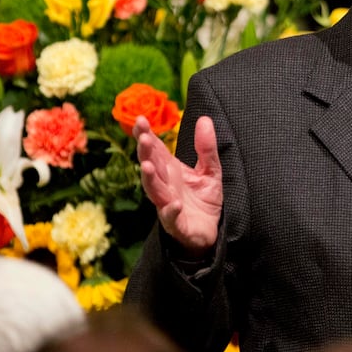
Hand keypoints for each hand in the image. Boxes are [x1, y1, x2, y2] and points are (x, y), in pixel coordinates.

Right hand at [134, 114, 222, 256]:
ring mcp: (168, 204)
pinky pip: (171, 217)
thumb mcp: (211, 170)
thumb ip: (206, 147)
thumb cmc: (203, 200)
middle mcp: (165, 186)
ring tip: (147, 166)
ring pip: (155, 190)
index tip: (140, 119)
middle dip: (146, 152)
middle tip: (144, 137)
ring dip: (150, 179)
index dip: (146, 135)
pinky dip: (170, 211)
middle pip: (151, 166)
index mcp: (170, 170)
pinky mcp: (177, 224)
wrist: (209, 231)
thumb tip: (204, 119)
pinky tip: (174, 203)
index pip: (155, 149)